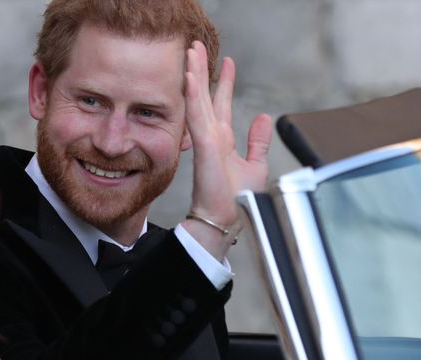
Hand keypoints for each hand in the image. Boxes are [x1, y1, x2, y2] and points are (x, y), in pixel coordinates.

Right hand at [183, 41, 271, 258]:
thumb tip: (264, 118)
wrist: (226, 220)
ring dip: (194, 75)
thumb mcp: (255, 165)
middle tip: (197, 46)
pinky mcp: (204, 147)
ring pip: (198, 100)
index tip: (226, 62)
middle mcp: (212, 137)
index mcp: (222, 141)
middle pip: (205, 96)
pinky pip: (197, 116)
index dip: (224, 82)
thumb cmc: (237, 200)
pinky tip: (189, 77)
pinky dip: (192, 96)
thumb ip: (258, 141)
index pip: (221, 104)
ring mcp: (206, 141)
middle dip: (202, 70)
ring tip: (191, 51)